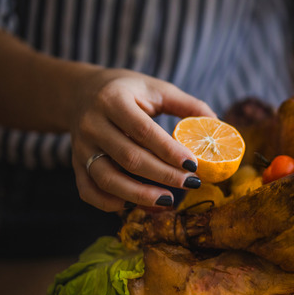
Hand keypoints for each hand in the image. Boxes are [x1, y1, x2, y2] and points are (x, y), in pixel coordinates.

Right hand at [69, 68, 215, 211]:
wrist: (81, 92)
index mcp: (113, 100)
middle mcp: (92, 124)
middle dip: (163, 175)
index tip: (194, 164)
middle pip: (129, 157)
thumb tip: (217, 123)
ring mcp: (80, 146)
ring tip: (169, 201)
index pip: (143, 130)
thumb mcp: (156, 89)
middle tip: (190, 184)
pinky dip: (108, 203)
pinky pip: (88, 190)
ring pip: (107, 178)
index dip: (169, 150)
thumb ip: (187, 105)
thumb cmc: (128, 91)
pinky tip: (133, 205)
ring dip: (139, 195)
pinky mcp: (76, 163)